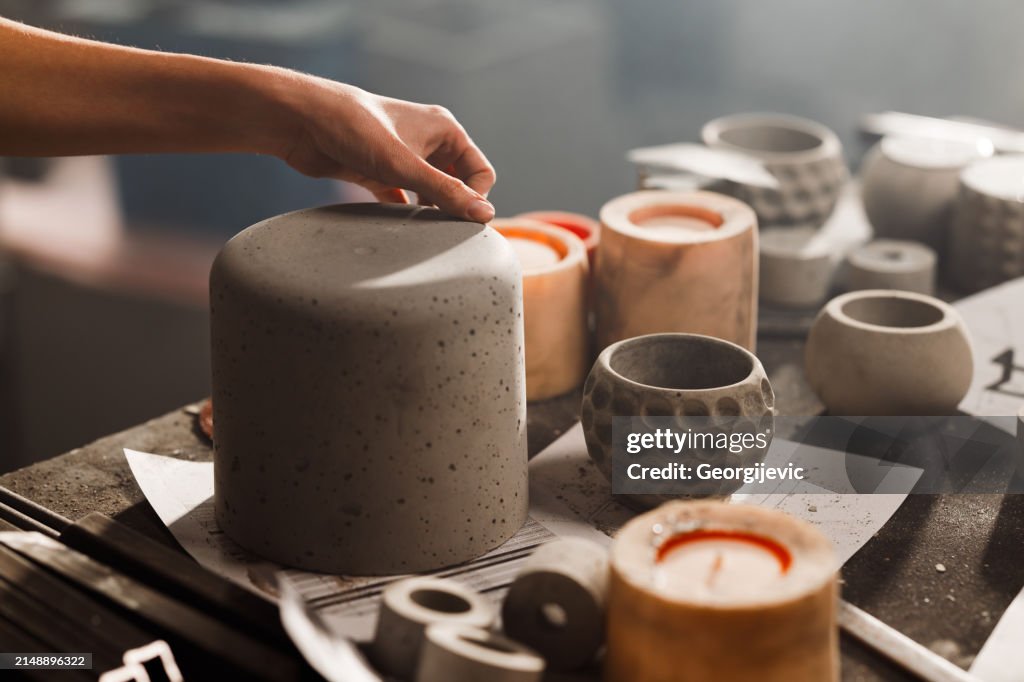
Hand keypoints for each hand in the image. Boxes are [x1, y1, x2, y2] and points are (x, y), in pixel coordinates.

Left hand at [276, 77, 495, 222]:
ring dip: (429, 212)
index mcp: (444, 130)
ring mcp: (402, 157)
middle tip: (443, 232)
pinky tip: (399, 228)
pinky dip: (404, 213)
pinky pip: (402, 198)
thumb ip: (445, 192)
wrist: (301, 121)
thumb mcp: (405, 165)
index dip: (475, 197)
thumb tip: (485, 216)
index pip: (480, 171)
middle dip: (453, 207)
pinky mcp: (379, 172)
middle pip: (457, 183)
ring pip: (429, 192)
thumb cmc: (354, 129)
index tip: (459, 219)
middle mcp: (427, 142)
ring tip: (421, 231)